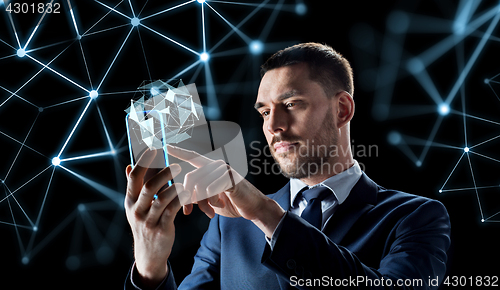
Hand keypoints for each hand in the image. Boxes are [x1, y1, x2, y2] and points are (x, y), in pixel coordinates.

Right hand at [124, 149, 185, 287]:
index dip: (144, 162)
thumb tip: (128, 165)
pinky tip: (187, 193)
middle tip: (176, 166)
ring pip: (161, 199)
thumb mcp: (135, 207)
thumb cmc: (145, 224)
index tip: (154, 149)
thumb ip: (134, 187)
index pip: (134, 177)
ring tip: (184, 181)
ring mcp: (148, 221)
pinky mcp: (161, 229)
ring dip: (174, 187)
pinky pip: (172, 211)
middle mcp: (136, 210)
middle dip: (163, 173)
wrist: (149, 254)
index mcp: (129, 201)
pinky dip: (180, 200)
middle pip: (148, 187)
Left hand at [168, 145, 284, 236]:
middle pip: (190, 178)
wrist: (253, 208)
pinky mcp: (230, 178)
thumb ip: (197, 195)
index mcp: (211, 168)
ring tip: (209, 212)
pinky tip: (221, 204)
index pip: (193, 157)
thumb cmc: (231, 203)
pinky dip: (213, 202)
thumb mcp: (210, 200)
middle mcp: (217, 165)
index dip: (180, 152)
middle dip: (187, 198)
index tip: (166, 146)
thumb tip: (183, 199)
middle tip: (189, 212)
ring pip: (200, 186)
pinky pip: (210, 190)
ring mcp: (224, 170)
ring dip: (202, 204)